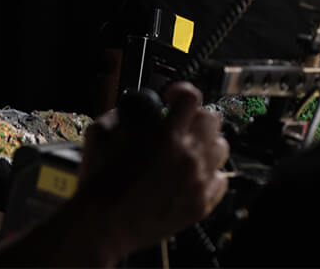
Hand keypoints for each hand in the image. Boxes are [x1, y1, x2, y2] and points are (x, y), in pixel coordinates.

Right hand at [75, 82, 230, 259]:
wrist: (100, 226)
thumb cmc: (99, 185)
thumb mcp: (101, 134)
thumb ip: (125, 113)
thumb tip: (142, 107)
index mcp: (168, 138)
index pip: (191, 97)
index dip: (181, 92)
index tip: (174, 98)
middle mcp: (189, 157)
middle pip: (211, 120)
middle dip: (194, 118)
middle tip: (180, 126)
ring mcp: (198, 182)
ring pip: (220, 147)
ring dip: (205, 145)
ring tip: (187, 152)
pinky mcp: (201, 204)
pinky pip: (220, 179)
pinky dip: (208, 174)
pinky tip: (191, 176)